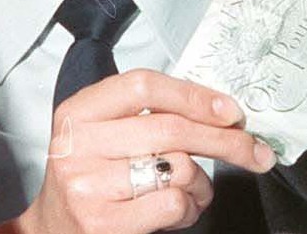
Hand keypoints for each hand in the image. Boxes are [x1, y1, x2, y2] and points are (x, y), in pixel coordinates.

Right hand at [15, 70, 276, 233]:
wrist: (51, 231)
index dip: (194, 95)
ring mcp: (89, 185)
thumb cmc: (89, 179)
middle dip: (225, 140)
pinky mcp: (102, 222)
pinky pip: (172, 203)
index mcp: (80, 112)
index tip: (231, 111)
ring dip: (202, 185)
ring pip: (178, 168)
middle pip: (171, 128)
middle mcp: (80, 144)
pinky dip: (189, 208)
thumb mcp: (101, 135)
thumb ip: (144, 117)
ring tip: (193, 192)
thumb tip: (218, 111)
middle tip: (254, 150)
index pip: (144, 86)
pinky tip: (179, 211)